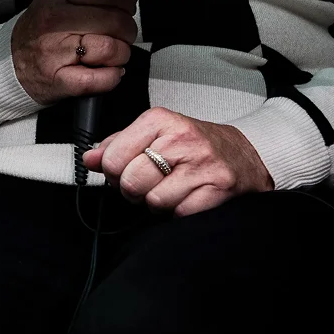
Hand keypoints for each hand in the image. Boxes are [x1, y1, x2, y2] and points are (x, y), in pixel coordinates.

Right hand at [10, 0, 136, 103]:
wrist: (13, 63)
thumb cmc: (44, 30)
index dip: (126, 1)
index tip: (124, 7)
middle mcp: (54, 19)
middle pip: (115, 20)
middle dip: (127, 30)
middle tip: (121, 33)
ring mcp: (55, 51)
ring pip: (111, 48)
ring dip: (122, 53)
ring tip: (114, 52)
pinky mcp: (59, 80)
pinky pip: (101, 78)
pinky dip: (112, 77)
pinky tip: (109, 71)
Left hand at [84, 107, 273, 215]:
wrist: (244, 155)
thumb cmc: (194, 145)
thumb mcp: (156, 133)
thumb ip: (118, 144)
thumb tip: (89, 158)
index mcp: (161, 120)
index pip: (114, 157)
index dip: (114, 172)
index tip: (125, 170)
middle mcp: (181, 139)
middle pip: (132, 181)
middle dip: (135, 190)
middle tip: (149, 183)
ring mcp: (201, 165)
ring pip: (153, 202)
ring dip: (158, 203)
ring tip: (171, 189)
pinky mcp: (216, 190)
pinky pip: (178, 214)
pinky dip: (178, 212)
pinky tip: (187, 197)